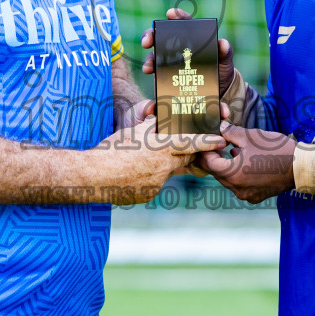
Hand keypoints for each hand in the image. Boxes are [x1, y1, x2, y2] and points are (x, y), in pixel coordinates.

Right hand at [97, 108, 224, 204]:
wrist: (94, 175)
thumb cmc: (112, 149)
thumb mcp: (134, 132)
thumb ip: (151, 128)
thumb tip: (160, 121)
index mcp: (161, 147)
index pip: (191, 143)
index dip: (207, 141)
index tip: (220, 140)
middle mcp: (164, 166)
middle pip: (181, 159)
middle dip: (180, 154)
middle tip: (166, 149)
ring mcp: (158, 182)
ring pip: (166, 172)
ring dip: (159, 166)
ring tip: (137, 162)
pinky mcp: (150, 194)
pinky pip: (154, 184)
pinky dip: (147, 179)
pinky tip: (131, 175)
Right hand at [141, 7, 233, 93]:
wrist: (216, 92)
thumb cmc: (220, 71)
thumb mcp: (225, 62)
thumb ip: (225, 52)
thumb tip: (223, 43)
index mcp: (191, 38)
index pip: (183, 22)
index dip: (176, 15)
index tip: (170, 14)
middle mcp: (177, 47)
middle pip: (160, 35)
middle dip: (150, 35)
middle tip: (147, 41)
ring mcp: (169, 61)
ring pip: (153, 54)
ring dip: (149, 58)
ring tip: (149, 67)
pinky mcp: (165, 75)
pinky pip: (154, 71)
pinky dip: (150, 70)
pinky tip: (150, 74)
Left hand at [201, 124, 296, 203]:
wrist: (301, 167)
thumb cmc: (276, 149)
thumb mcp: (251, 136)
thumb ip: (230, 132)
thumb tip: (219, 127)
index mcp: (233, 174)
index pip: (208, 163)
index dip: (206, 150)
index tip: (209, 141)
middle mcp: (237, 189)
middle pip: (217, 173)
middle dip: (216, 158)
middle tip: (220, 144)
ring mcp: (247, 195)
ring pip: (228, 180)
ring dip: (227, 166)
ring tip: (235, 151)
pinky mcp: (256, 196)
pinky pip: (240, 186)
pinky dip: (239, 175)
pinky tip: (247, 162)